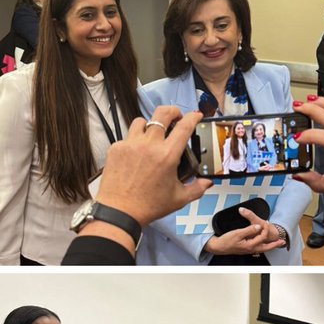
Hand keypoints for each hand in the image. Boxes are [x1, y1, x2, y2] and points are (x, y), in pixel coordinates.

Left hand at [90, 107, 213, 235]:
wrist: (118, 212)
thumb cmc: (147, 206)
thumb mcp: (178, 199)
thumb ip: (196, 188)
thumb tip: (207, 183)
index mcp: (167, 155)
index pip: (184, 126)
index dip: (193, 117)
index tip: (195, 115)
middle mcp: (149, 145)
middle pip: (162, 113)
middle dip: (173, 111)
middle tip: (175, 117)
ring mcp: (130, 144)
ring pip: (142, 121)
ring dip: (150, 124)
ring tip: (153, 134)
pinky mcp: (116, 149)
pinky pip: (127, 137)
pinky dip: (134, 141)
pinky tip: (137, 152)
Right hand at [204, 214, 284, 255]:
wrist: (219, 247)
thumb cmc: (226, 241)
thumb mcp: (238, 233)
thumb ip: (249, 230)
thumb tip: (258, 227)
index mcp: (250, 245)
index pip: (262, 236)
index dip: (265, 228)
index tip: (266, 222)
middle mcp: (251, 249)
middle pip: (266, 247)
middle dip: (275, 244)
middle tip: (282, 242)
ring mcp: (248, 250)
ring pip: (263, 249)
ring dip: (271, 246)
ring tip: (277, 244)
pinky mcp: (246, 249)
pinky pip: (258, 249)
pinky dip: (263, 246)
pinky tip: (263, 245)